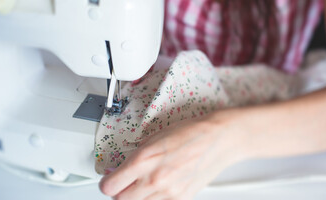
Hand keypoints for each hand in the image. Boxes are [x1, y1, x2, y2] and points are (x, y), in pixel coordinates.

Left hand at [99, 111, 246, 199]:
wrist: (218, 139)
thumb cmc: (190, 132)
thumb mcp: (155, 137)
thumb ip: (135, 155)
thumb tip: (122, 167)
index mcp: (144, 160)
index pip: (110, 186)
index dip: (107, 183)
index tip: (109, 180)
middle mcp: (155, 179)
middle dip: (119, 192)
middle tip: (123, 183)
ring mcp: (169, 192)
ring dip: (136, 197)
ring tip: (143, 184)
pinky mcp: (181, 199)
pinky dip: (154, 198)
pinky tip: (158, 187)